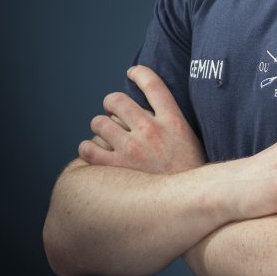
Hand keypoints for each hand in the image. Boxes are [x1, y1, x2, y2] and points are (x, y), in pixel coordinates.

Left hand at [78, 65, 206, 172]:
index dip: (139, 72)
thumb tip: (147, 107)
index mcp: (172, 120)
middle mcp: (150, 130)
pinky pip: (89, 149)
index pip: (152, 84)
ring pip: (99, 123)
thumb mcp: (188, 138)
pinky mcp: (116, 169)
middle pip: (118, 100)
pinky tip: (94, 150)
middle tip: (112, 109)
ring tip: (104, 134)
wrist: (188, 203)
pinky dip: (88, 147)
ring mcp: (132, 149)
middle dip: (111, 102)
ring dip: (99, 126)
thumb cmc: (188, 171)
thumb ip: (169, 120)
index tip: (132, 72)